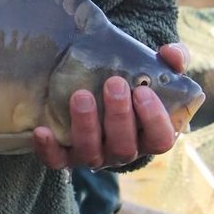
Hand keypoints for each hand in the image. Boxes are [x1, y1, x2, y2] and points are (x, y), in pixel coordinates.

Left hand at [32, 44, 187, 170]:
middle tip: (113, 84)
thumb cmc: (135, 82)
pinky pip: (57, 160)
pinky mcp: (66, 155)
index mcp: (150, 135)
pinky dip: (48, 149)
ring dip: (87, 126)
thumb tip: (171, 53)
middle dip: (118, 116)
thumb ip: (172, 59)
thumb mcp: (157, 69)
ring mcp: (94, 155)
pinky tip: (41, 130)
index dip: (153, 119)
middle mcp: (123, 150)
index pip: (160, 139)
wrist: (102, 87)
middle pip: (125, 147)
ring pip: (92, 154)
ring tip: (80, 96)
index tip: (142, 91)